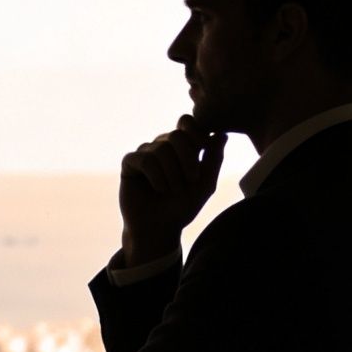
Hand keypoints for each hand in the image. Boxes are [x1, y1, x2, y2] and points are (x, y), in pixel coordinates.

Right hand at [115, 113, 223, 268]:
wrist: (159, 230)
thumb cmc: (182, 208)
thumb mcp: (205, 185)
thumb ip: (214, 159)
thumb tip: (222, 134)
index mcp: (181, 146)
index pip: (187, 122)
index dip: (197, 133)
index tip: (203, 151)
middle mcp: (162, 145)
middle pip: (177, 134)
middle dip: (188, 158)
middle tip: (192, 180)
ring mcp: (145, 153)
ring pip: (162, 148)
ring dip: (173, 174)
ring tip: (173, 190)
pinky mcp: (130, 163)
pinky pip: (145, 159)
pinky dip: (157, 177)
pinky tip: (158, 189)